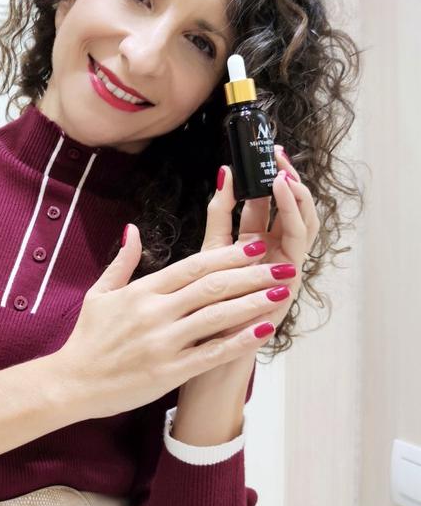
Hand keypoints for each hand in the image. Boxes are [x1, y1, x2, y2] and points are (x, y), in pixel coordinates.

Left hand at [200, 145, 320, 340]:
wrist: (205, 355)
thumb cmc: (204, 309)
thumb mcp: (208, 252)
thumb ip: (219, 215)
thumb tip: (223, 173)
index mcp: (253, 246)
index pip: (266, 204)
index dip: (262, 177)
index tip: (256, 150)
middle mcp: (273, 255)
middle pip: (289, 209)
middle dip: (286, 178)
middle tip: (276, 152)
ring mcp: (285, 266)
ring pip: (302, 220)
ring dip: (295, 192)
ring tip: (283, 170)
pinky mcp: (291, 279)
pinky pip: (300, 240)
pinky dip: (294, 212)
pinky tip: (283, 191)